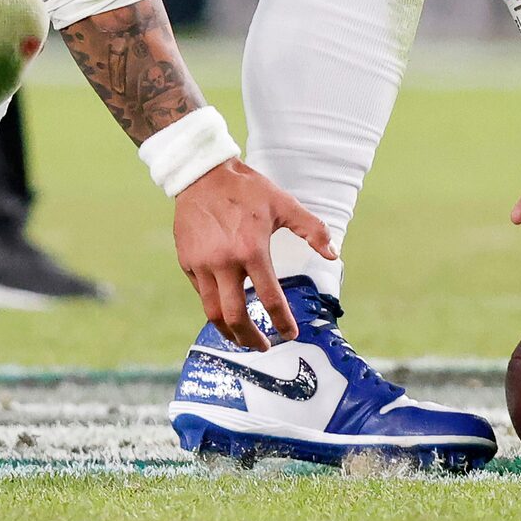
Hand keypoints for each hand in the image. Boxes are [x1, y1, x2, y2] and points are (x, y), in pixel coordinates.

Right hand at [172, 159, 334, 349]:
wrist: (201, 173)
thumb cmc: (246, 188)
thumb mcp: (283, 203)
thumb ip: (312, 229)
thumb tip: (333, 255)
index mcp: (251, 250)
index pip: (270, 299)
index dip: (283, 323)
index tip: (291, 334)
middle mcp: (224, 262)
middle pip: (235, 317)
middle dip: (251, 339)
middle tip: (264, 347)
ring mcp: (201, 263)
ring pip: (212, 311)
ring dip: (229, 331)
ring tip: (242, 337)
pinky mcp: (186, 261)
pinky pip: (200, 291)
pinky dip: (214, 304)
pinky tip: (225, 305)